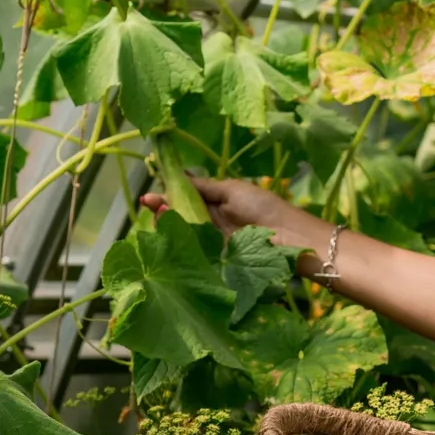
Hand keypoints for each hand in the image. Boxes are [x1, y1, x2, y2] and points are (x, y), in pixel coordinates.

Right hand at [140, 176, 293, 239]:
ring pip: (184, 231)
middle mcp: (211, 219)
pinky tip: (167, 234)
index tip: (149, 195)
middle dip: (163, 209)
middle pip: (181, 214)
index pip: (186, 196)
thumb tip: (180, 178)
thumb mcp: (231, 190)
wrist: (285, 236)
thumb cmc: (261, 207)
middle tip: (149, 205)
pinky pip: (193, 248)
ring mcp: (212, 238)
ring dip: (167, 223)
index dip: (168, 195)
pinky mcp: (214, 256)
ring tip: (157, 216)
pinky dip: (179, 242)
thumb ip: (204, 187)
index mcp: (217, 200)